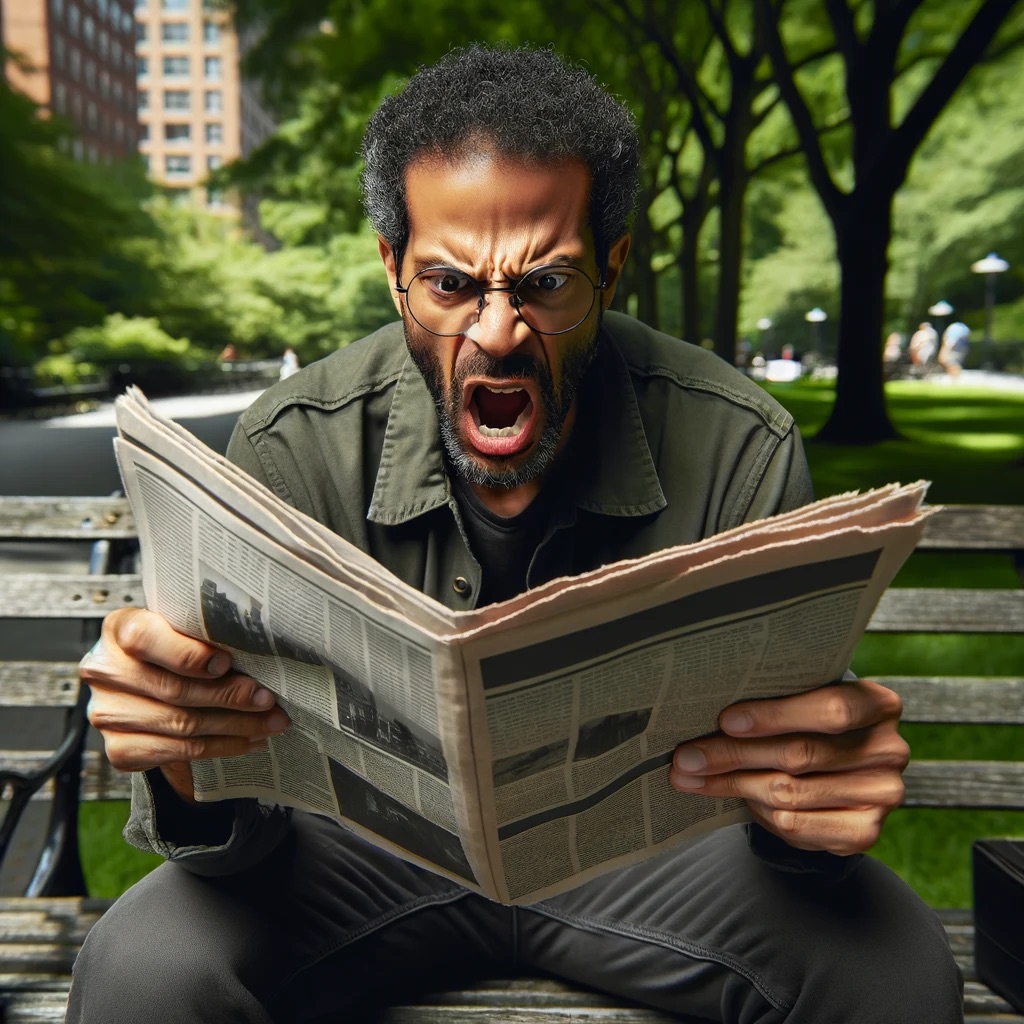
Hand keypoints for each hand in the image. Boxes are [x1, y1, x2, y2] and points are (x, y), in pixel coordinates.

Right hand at [81, 607, 289, 800]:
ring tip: (270, 722)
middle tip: (267, 699)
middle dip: (230, 696)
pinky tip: (249, 740)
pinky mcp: (119, 750)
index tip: (227, 662)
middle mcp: (104, 671)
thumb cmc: (173, 649)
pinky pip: (179, 752)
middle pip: (173, 689)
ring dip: (235, 726)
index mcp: (119, 629)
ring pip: (181, 724)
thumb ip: (204, 635)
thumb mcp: (183, 629)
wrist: (147, 687)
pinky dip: (221, 747)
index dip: (187, 654)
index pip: (145, 639)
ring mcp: (107, 714)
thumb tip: (257, 650)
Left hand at [670, 679, 908, 854]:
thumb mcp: (802, 699)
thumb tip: (705, 710)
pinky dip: (758, 811)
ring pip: (790, 793)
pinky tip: (734, 797)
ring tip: (690, 777)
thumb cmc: (808, 721)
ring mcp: (882, 795)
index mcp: (878, 704)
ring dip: (732, 785)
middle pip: (800, 755)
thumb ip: (774, 699)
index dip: (775, 716)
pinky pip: (796, 825)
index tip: (725, 720)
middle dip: (733, 755)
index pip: (830, 710)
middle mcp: (890, 750)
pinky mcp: (865, 832)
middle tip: (686, 757)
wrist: (839, 768)